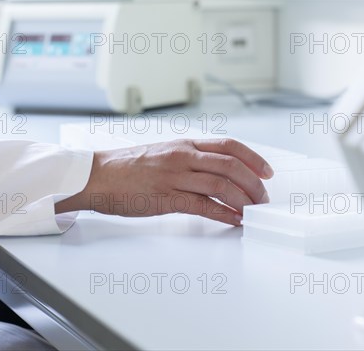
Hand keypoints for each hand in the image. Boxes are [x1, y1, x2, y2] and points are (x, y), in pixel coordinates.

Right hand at [56, 139, 272, 225]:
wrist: (96, 176)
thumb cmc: (126, 166)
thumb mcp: (162, 152)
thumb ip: (187, 159)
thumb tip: (214, 171)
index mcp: (183, 144)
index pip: (228, 146)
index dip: (253, 158)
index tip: (267, 171)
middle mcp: (182, 157)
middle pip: (231, 166)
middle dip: (254, 183)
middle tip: (263, 197)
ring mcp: (174, 177)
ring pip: (220, 185)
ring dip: (243, 200)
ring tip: (253, 211)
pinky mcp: (166, 198)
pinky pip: (203, 205)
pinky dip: (223, 213)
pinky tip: (233, 220)